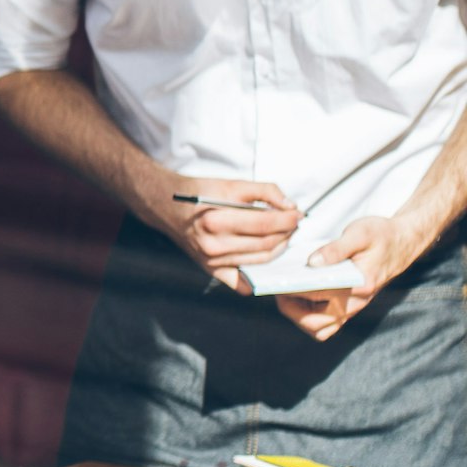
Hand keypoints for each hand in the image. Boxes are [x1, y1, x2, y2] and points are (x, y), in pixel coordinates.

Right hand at [159, 175, 298, 284]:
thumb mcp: (231, 184)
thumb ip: (264, 191)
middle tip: (294, 223)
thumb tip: (290, 206)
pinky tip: (265, 259)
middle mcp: (213, 244)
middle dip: (287, 233)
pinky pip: (241, 282)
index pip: (265, 224)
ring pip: (260, 260)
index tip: (298, 214)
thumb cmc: (199, 193)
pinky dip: (257, 275)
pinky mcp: (211, 270)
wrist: (168, 207)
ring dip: (279, 248)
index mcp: (216, 220)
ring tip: (284, 235)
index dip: (288, 219)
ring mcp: (212, 261)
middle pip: (265, 244)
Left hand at [276, 211, 419, 340]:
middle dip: (291, 311)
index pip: (318, 294)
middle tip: (278, 289)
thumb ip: (335, 249)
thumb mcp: (360, 233)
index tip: (276, 281)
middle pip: (317, 324)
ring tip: (286, 293)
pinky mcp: (349, 307)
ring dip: (299, 317)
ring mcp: (353, 308)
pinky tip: (298, 295)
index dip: (292, 290)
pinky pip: (326, 323)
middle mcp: (356, 303)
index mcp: (359, 285)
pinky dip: (308, 315)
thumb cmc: (381, 235)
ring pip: (320, 328)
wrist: (402, 242)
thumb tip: (311, 263)